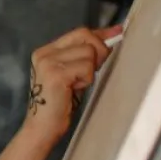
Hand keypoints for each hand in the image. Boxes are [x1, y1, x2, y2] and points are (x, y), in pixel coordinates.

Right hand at [22, 26, 118, 144]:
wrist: (43, 126)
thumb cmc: (59, 103)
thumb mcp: (73, 73)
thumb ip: (85, 55)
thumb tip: (111, 36)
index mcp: (46, 51)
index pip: (79, 33)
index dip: (100, 34)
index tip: (117, 32)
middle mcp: (44, 53)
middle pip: (86, 37)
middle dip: (98, 52)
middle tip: (89, 73)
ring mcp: (48, 63)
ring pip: (89, 53)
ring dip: (90, 71)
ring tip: (76, 85)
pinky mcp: (56, 74)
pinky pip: (87, 68)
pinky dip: (86, 80)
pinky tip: (74, 89)